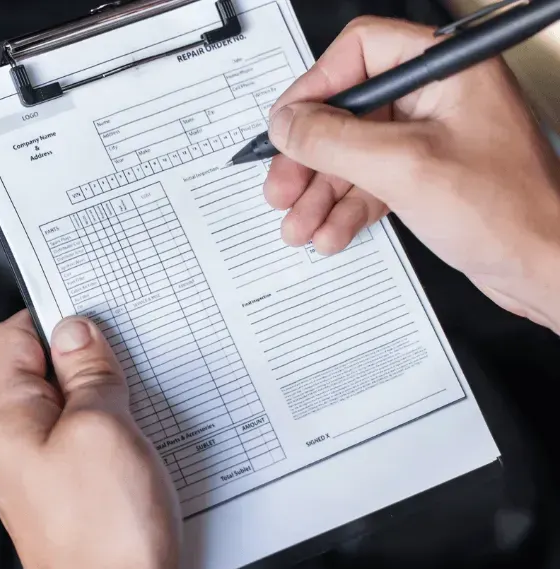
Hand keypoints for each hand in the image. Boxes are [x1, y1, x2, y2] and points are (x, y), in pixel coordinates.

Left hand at [0, 311, 182, 568]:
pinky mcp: (75, 498)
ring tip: (144, 400)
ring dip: (111, 397)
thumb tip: (77, 330)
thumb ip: (89, 373)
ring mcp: (44, 474)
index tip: (95, 307)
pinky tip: (150, 439)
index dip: (52, 314)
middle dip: (89, 357)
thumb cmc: (103, 537)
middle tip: (131, 354)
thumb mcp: (102, 428)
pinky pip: (93, 446)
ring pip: (74, 410)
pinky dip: (121, 434)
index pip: (11, 338)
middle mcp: (16, 445)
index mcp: (6, 419)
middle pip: (44, 372)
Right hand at [264, 16, 559, 331]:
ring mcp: (431, 137)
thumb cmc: (511, 212)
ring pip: (352, 152)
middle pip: (347, 110)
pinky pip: (369, 182)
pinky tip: (330, 230)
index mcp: (448, 69)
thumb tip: (288, 124)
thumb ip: (334, 140)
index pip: (361, 51)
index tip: (287, 124)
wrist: (546, 267)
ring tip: (299, 220)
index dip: (315, 87)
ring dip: (320, 190)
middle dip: (309, 155)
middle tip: (283, 183)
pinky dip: (344, 207)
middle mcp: (438, 96)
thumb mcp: (404, 168)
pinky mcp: (426, 174)